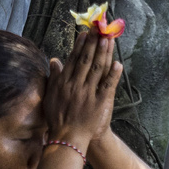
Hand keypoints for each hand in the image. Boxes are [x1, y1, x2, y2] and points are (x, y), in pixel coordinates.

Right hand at [43, 29, 122, 149]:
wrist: (68, 138)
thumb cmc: (57, 118)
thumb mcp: (50, 96)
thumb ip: (53, 77)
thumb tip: (54, 60)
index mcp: (63, 83)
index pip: (73, 59)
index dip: (80, 45)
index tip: (86, 33)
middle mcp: (76, 85)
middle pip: (86, 60)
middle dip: (93, 43)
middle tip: (99, 30)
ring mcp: (88, 93)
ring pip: (97, 69)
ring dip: (103, 53)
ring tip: (108, 39)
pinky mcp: (99, 102)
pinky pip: (107, 86)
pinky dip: (113, 74)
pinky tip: (118, 63)